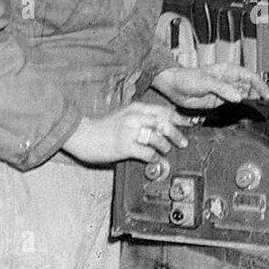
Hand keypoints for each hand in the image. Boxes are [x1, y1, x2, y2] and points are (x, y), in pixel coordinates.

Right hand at [63, 102, 192, 164]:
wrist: (82, 134)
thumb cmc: (102, 127)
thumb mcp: (123, 116)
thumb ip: (140, 118)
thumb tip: (160, 126)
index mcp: (135, 108)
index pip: (163, 111)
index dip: (177, 119)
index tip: (186, 125)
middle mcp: (134, 117)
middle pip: (164, 123)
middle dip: (176, 134)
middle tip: (182, 142)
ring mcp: (129, 131)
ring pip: (158, 138)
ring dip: (165, 147)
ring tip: (164, 151)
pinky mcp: (125, 146)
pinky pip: (148, 152)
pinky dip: (155, 157)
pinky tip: (155, 160)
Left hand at [151, 64, 268, 109]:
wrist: (173, 87)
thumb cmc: (186, 77)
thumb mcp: (206, 81)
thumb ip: (223, 89)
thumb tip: (238, 97)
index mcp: (227, 70)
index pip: (250, 76)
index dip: (260, 85)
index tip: (266, 95)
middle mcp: (228, 80)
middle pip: (249, 87)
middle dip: (257, 94)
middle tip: (263, 105)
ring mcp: (224, 91)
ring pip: (243, 96)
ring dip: (249, 102)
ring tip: (255, 110)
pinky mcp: (219, 102)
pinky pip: (233, 105)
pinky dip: (240, 109)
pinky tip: (244, 113)